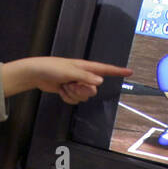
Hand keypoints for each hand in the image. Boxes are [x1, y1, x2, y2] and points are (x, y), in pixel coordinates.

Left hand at [2, 57, 131, 104]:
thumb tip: (99, 81)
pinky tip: (61, 90)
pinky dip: (67, 98)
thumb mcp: (70, 71)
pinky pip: (75, 101)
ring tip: (64, 85)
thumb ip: (86, 77)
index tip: (130, 72)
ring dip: (73, 94)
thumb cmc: (52, 68)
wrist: (37, 74)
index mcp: (86, 67)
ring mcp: (77, 84)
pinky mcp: (70, 91)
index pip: (106, 69)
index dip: (118, 71)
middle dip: (82, 90)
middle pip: (93, 90)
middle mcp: (83, 76)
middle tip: (71, 84)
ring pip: (83, 97)